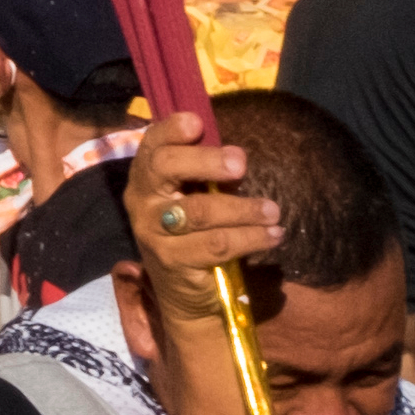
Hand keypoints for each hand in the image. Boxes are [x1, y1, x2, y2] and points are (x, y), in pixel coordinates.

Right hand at [118, 109, 283, 325]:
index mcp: (145, 177)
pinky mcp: (172, 261)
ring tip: (273, 211)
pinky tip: (272, 235)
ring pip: (200, 211)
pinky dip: (250, 238)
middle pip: (166, 167)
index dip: (171, 130)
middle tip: (241, 164)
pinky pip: (217, 245)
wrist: (182, 292)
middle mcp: (142, 201)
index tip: (199, 123)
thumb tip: (236, 156)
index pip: (152, 145)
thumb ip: (204, 175)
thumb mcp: (192, 197)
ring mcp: (153, 233)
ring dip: (243, 209)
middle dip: (206, 161)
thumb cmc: (192, 232)